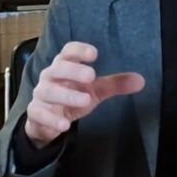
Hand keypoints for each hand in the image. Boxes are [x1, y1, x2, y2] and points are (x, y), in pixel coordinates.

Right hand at [24, 41, 144, 147]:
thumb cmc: (72, 95)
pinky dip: (52, 119)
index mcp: (64, 66)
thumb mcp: (95, 90)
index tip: (94, 54)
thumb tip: (141, 80)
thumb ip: (115, 84)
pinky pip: (39, 113)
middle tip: (91, 76)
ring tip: (85, 101)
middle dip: (73, 71)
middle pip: (57, 68)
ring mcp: (41, 94)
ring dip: (66, 95)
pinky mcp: (35, 113)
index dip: (79, 50)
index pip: (68, 51)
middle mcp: (50, 77)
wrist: (48, 120)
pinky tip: (65, 125)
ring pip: (48, 91)